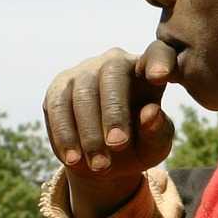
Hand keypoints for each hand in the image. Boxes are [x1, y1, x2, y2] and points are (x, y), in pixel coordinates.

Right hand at [41, 41, 176, 216]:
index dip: (158, 61)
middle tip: (118, 146)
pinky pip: (57, 106)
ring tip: (99, 165)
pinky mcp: (59, 87)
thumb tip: (151, 112)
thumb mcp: (154, 146)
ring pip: (82, 92)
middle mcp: (115, 61)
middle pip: (112, 74)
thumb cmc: (139, 146)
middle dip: (114, 112)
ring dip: (88, 131)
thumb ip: (157, 131)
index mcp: (148, 70)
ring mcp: (84, 71)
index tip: (160, 78)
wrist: (104, 159)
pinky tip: (73, 160)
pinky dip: (65, 135)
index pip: (158, 53)